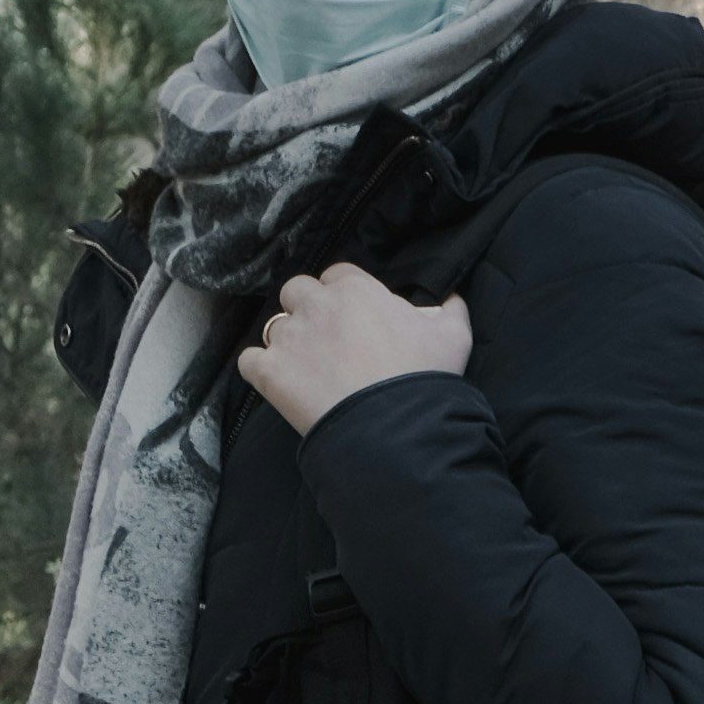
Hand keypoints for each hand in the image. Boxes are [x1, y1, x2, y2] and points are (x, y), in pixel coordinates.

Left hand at [236, 259, 473, 438]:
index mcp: (356, 289)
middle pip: (296, 290)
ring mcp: (288, 338)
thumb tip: (449, 297)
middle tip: (326, 339)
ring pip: (273, 327)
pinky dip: (260, 370)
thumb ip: (450, 307)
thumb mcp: (454, 335)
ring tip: (308, 369)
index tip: (354, 318)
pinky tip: (280, 383)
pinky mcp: (268, 372)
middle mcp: (316, 305)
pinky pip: (249, 361)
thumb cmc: (425, 378)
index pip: (338, 274)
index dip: (344, 296)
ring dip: (287, 343)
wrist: (395, 429)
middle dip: (307, 309)